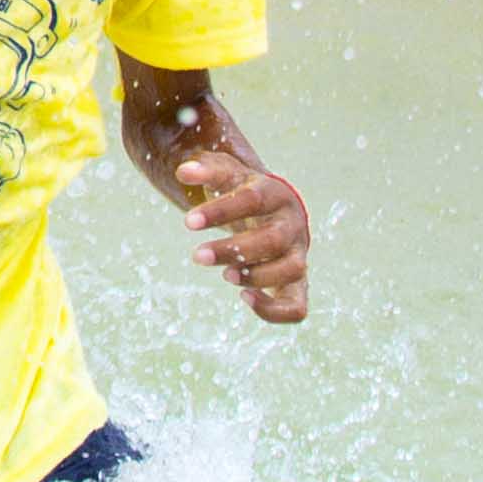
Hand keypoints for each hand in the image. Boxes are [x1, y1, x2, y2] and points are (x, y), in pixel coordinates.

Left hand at [179, 152, 308, 323]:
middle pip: (273, 239)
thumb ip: (206, 169)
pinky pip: (297, 306)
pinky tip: (245, 299)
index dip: (221, 211)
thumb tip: (184, 172)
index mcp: (275, 194)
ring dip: (257, 276)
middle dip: (234, 250)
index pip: (252, 200)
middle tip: (198, 256)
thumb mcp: (226, 174)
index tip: (188, 222)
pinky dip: (275, 311)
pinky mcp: (297, 284)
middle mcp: (293, 224)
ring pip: (292, 269)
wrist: (271, 210)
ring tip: (226, 275)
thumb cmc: (243, 191)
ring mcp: (298, 255)